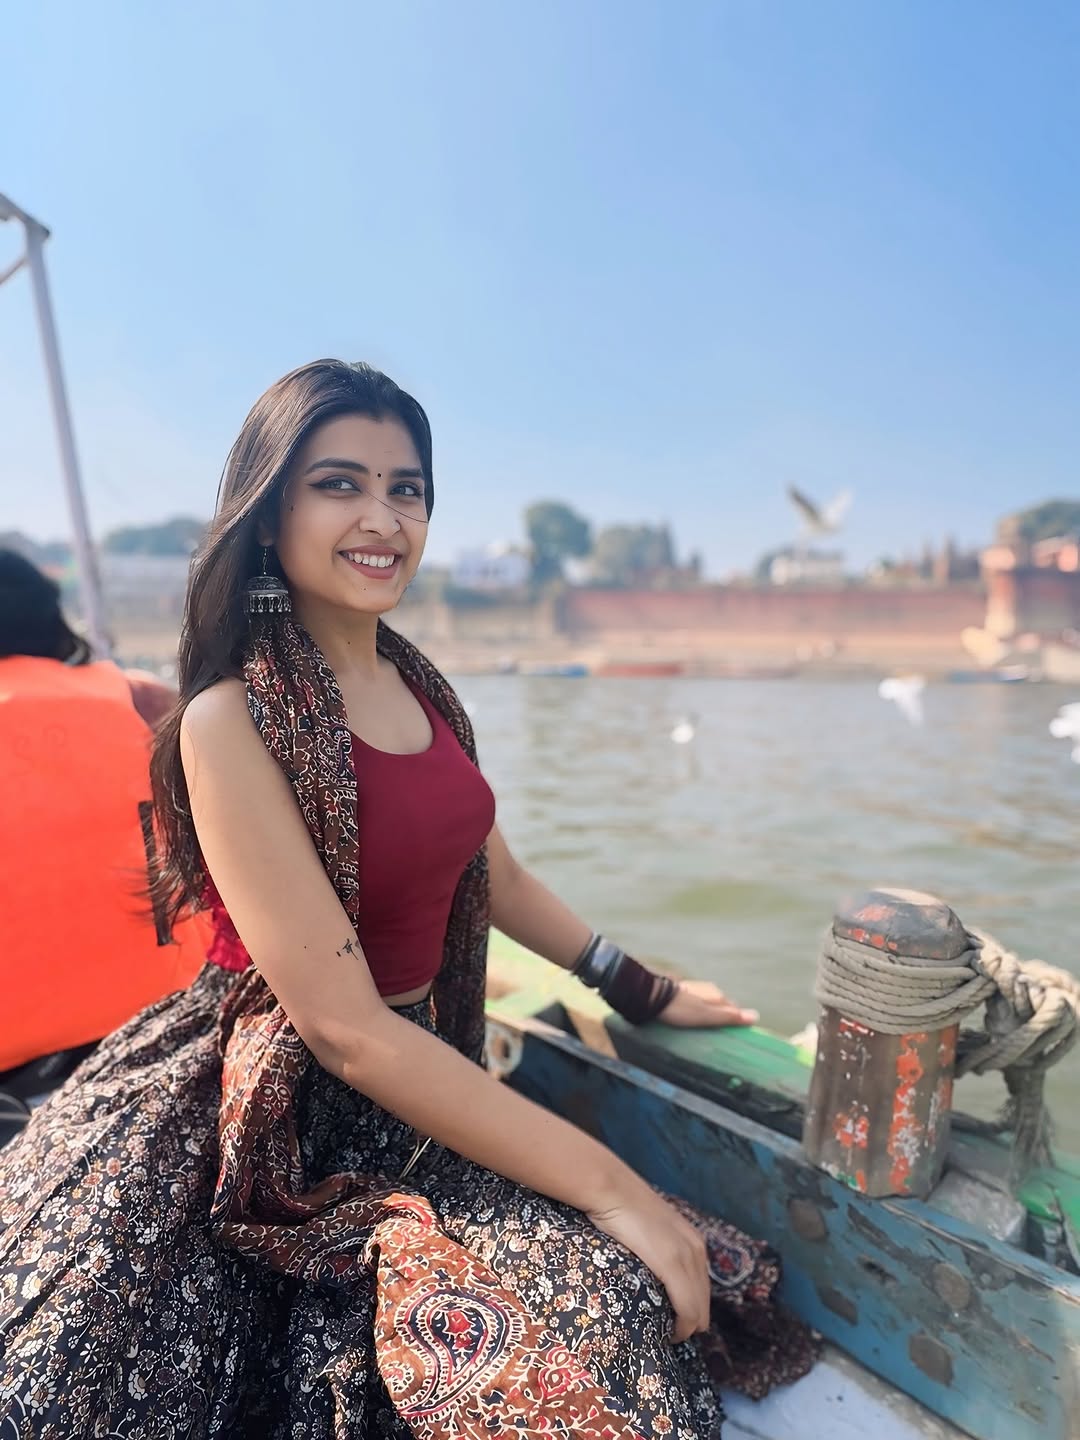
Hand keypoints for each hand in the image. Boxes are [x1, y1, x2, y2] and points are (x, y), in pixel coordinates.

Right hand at [587, 1184, 710, 1342]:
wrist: (610, 1189)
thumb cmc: (621, 1207)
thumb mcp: (650, 1230)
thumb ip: (657, 1247)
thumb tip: (647, 1267)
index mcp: (694, 1242)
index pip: (702, 1287)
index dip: (690, 1308)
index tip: (670, 1320)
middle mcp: (697, 1250)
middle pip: (704, 1302)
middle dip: (690, 1322)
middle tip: (667, 1333)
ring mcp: (686, 1257)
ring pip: (699, 1310)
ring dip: (685, 1326)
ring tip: (666, 1334)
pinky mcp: (672, 1265)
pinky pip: (688, 1308)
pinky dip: (682, 1326)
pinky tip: (669, 1334)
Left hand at [658, 979, 757, 1027]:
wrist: (654, 997)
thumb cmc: (682, 1009)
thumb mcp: (707, 1016)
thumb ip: (730, 1016)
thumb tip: (756, 1016)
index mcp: (718, 995)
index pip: (735, 1009)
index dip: (736, 1021)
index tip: (735, 1035)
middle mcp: (710, 989)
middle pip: (723, 1005)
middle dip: (724, 1016)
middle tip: (720, 1033)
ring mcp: (697, 989)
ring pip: (710, 1002)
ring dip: (711, 1013)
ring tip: (706, 1027)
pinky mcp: (684, 991)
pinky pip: (699, 1002)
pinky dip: (699, 1010)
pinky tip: (693, 1017)